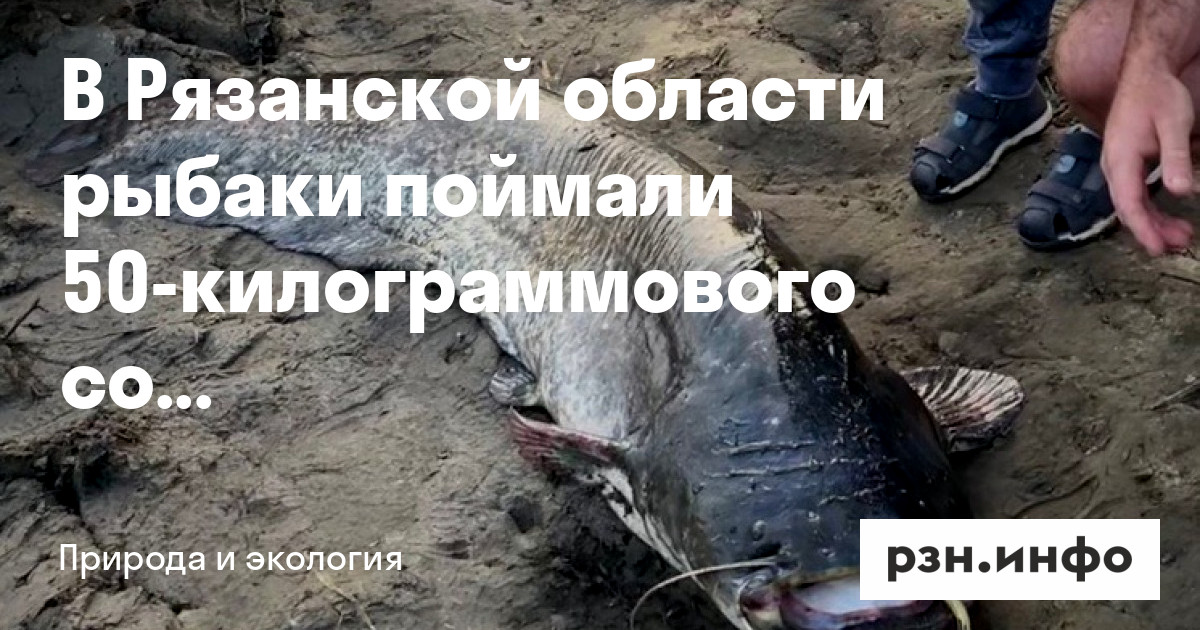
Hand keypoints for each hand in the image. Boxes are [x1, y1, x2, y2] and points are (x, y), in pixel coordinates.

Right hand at [1101, 66, 1195, 255]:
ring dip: (1154, 221)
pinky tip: (1167, 215)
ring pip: (1132, 203)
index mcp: (1120, 159)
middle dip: (1152, 230)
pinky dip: (1151, 208)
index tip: (1158, 248)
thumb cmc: (1158, 95)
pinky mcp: (1127, 164)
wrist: (1144, 74)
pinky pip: (1135, 193)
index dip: (1143, 229)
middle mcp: (1113, 166)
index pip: (1128, 203)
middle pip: (1128, 209)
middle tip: (1181, 243)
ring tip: (1181, 234)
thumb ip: (1175, 158)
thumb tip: (1182, 192)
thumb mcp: (1175, 124)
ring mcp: (1118, 166)